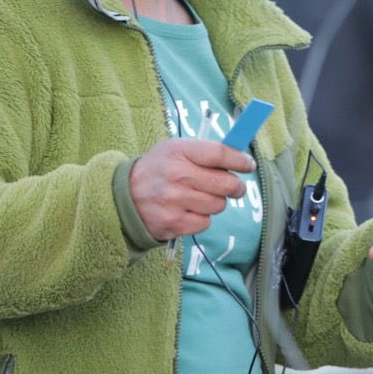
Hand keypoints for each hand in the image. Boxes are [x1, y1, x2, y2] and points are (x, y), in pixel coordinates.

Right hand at [129, 138, 252, 241]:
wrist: (124, 196)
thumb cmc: (160, 170)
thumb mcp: (176, 150)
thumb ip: (206, 152)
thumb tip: (241, 159)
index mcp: (178, 151)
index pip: (220, 154)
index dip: (240, 160)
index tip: (248, 165)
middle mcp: (177, 176)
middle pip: (228, 184)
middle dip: (236, 187)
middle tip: (234, 187)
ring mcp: (174, 201)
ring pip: (219, 205)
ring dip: (215, 202)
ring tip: (197, 197)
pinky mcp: (173, 223)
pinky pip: (205, 222)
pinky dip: (201, 218)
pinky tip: (186, 210)